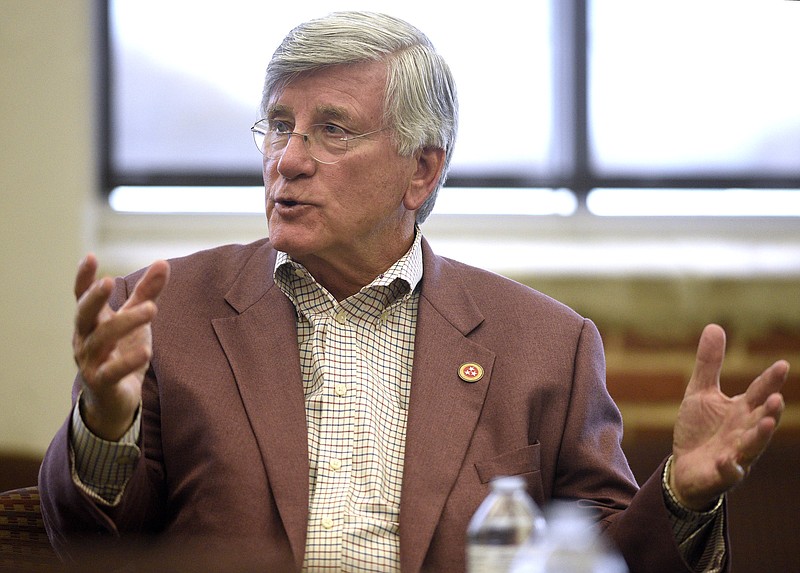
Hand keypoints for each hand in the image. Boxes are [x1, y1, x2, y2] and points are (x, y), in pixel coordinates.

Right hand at [72, 254, 169, 440]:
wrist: (114, 400)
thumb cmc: (122, 352)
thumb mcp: (135, 319)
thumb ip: (147, 293)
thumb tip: (163, 262)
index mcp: (92, 321)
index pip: (82, 297)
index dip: (83, 278)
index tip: (90, 257)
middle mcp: (85, 339)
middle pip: (84, 315)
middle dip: (94, 299)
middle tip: (108, 282)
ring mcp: (90, 362)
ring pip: (102, 340)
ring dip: (126, 323)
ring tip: (152, 308)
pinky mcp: (102, 384)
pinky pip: (113, 372)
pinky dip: (129, 362)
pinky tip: (147, 351)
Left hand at [670, 324, 788, 509]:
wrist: (685, 468)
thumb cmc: (700, 430)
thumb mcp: (700, 393)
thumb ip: (709, 364)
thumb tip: (714, 326)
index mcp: (741, 411)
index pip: (759, 393)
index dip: (770, 381)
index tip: (782, 364)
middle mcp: (744, 432)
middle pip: (762, 419)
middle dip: (771, 410)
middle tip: (777, 397)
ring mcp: (736, 454)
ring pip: (753, 446)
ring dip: (760, 435)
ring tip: (767, 423)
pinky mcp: (721, 473)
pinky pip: (728, 472)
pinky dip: (730, 467)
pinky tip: (728, 460)